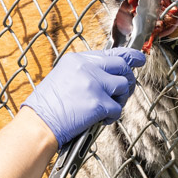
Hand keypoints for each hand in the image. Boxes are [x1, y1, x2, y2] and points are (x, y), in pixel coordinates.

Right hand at [21, 48, 145, 146]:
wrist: (38, 124)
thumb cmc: (47, 107)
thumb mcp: (63, 77)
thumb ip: (85, 72)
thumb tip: (108, 75)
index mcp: (77, 59)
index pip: (111, 53)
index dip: (130, 56)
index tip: (140, 59)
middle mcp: (87, 67)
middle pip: (122, 66)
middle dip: (128, 79)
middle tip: (125, 90)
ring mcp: (94, 84)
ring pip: (124, 86)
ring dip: (121, 99)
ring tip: (108, 107)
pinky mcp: (98, 103)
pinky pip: (117, 108)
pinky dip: (112, 116)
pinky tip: (100, 119)